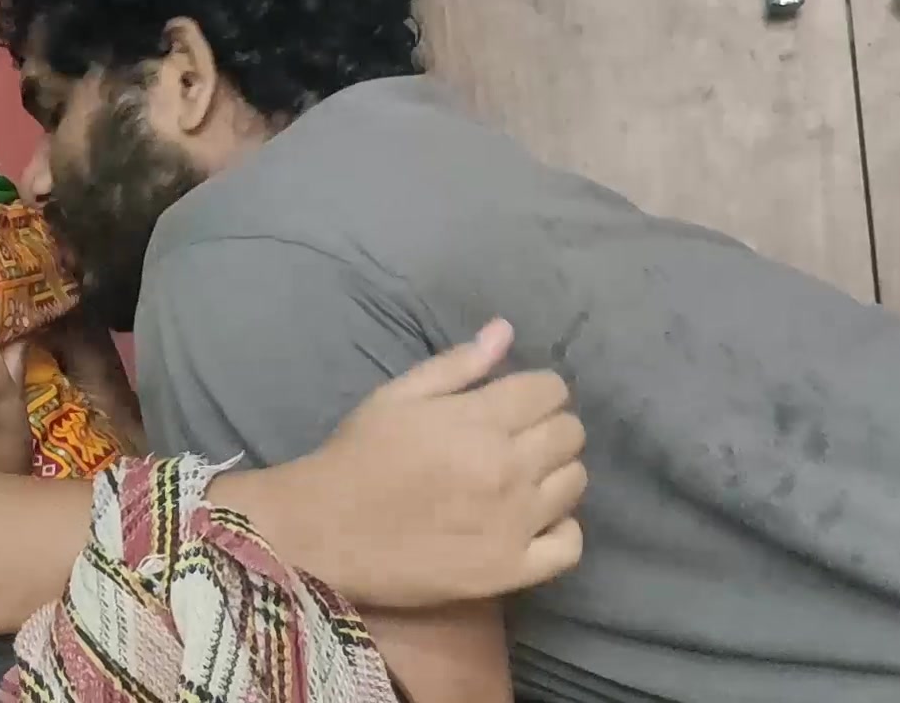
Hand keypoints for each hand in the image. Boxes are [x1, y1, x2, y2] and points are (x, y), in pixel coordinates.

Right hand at [252, 321, 586, 607]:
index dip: (536, 391)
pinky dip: (561, 530)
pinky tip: (535, 522)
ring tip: (521, 480)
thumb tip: (505, 331)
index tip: (515, 403)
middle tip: (515, 440)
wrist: (323, 530)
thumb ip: (456, 365)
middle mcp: (507, 468)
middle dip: (548, 427)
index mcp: (479, 419)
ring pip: (575, 483)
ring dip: (554, 474)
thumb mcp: (398, 396)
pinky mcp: (510, 569)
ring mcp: (514, 522)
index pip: (551, 390)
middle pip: (570, 433)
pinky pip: (570, 546)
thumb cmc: (357, 456)